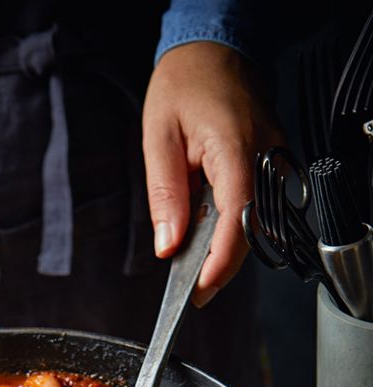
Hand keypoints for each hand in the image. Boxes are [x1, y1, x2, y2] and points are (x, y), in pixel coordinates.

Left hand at [142, 42, 283, 305]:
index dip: (220, 262)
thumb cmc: (185, 84)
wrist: (214, 48)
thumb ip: (166, 196)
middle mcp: (265, 156)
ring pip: (256, 221)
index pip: (238, 219)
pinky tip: (209, 232)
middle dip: (221, 264)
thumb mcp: (159, 139)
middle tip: (191, 289)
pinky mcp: (273, 162)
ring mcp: (274, 159)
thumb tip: (169, 246)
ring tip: (194, 262)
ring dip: (227, 247)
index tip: (200, 291)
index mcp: (235, 148)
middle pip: (251, 228)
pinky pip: (256, 205)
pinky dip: (233, 226)